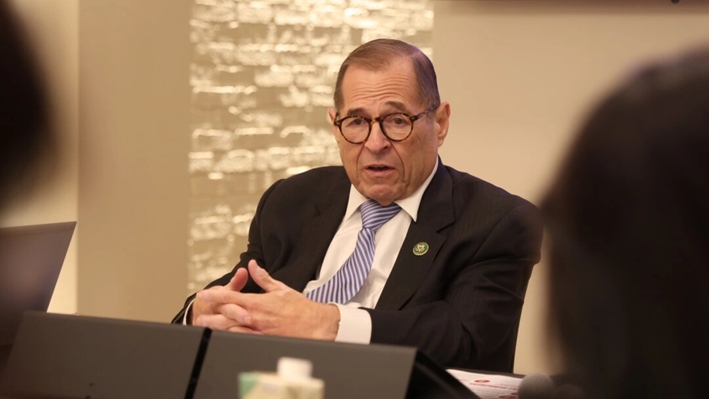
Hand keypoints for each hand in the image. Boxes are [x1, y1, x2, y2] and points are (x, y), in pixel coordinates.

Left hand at [196, 260, 339, 339]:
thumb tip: (252, 266)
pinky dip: (232, 337)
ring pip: (232, 329)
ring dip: (217, 328)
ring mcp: (258, 330)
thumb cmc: (299, 307)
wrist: (314, 324)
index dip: (214, 295)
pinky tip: (224, 337)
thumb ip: (263, 278)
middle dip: (210, 316)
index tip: (203, 294)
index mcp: (257, 302)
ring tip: (206, 327)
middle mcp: (255, 317)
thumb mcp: (280, 288)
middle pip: (226, 316)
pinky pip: (243, 339)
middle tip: (198, 316)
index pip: (230, 297)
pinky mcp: (263, 340)